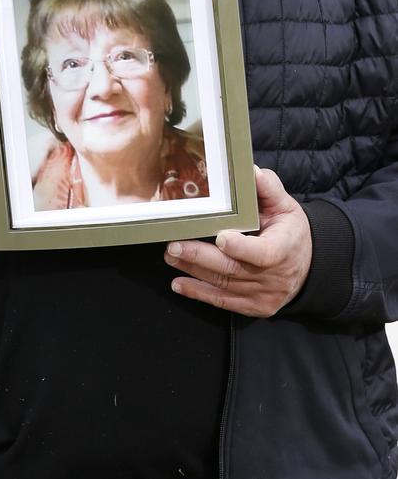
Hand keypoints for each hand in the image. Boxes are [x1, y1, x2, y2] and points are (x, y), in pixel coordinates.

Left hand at [164, 166, 312, 317]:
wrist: (307, 267)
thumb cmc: (290, 231)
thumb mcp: (286, 207)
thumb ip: (269, 189)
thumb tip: (250, 171)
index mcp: (283, 249)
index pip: (263, 253)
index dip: (241, 248)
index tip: (220, 238)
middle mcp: (272, 277)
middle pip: (233, 269)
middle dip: (200, 257)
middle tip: (174, 246)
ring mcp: (262, 295)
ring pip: (223, 284)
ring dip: (193, 271)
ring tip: (171, 257)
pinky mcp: (252, 307)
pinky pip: (223, 302)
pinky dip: (199, 293)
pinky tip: (179, 284)